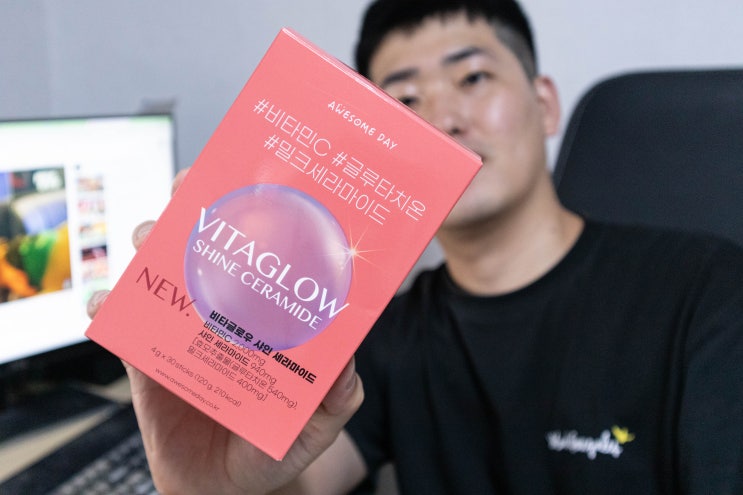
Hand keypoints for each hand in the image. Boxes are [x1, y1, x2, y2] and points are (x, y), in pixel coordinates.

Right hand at [87, 169, 364, 493]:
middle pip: (205, 250)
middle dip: (192, 212)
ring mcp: (185, 332)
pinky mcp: (148, 360)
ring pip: (162, 274)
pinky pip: (124, 326)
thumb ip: (336, 400)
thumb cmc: (275, 448)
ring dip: (150, 246)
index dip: (256, 220)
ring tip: (148, 239)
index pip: (261, 258)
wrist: (221, 488)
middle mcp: (225, 314)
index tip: (252, 184)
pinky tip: (104, 301)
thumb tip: (349, 366)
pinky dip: (108, 307)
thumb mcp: (316, 424)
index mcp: (265, 318)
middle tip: (187, 194)